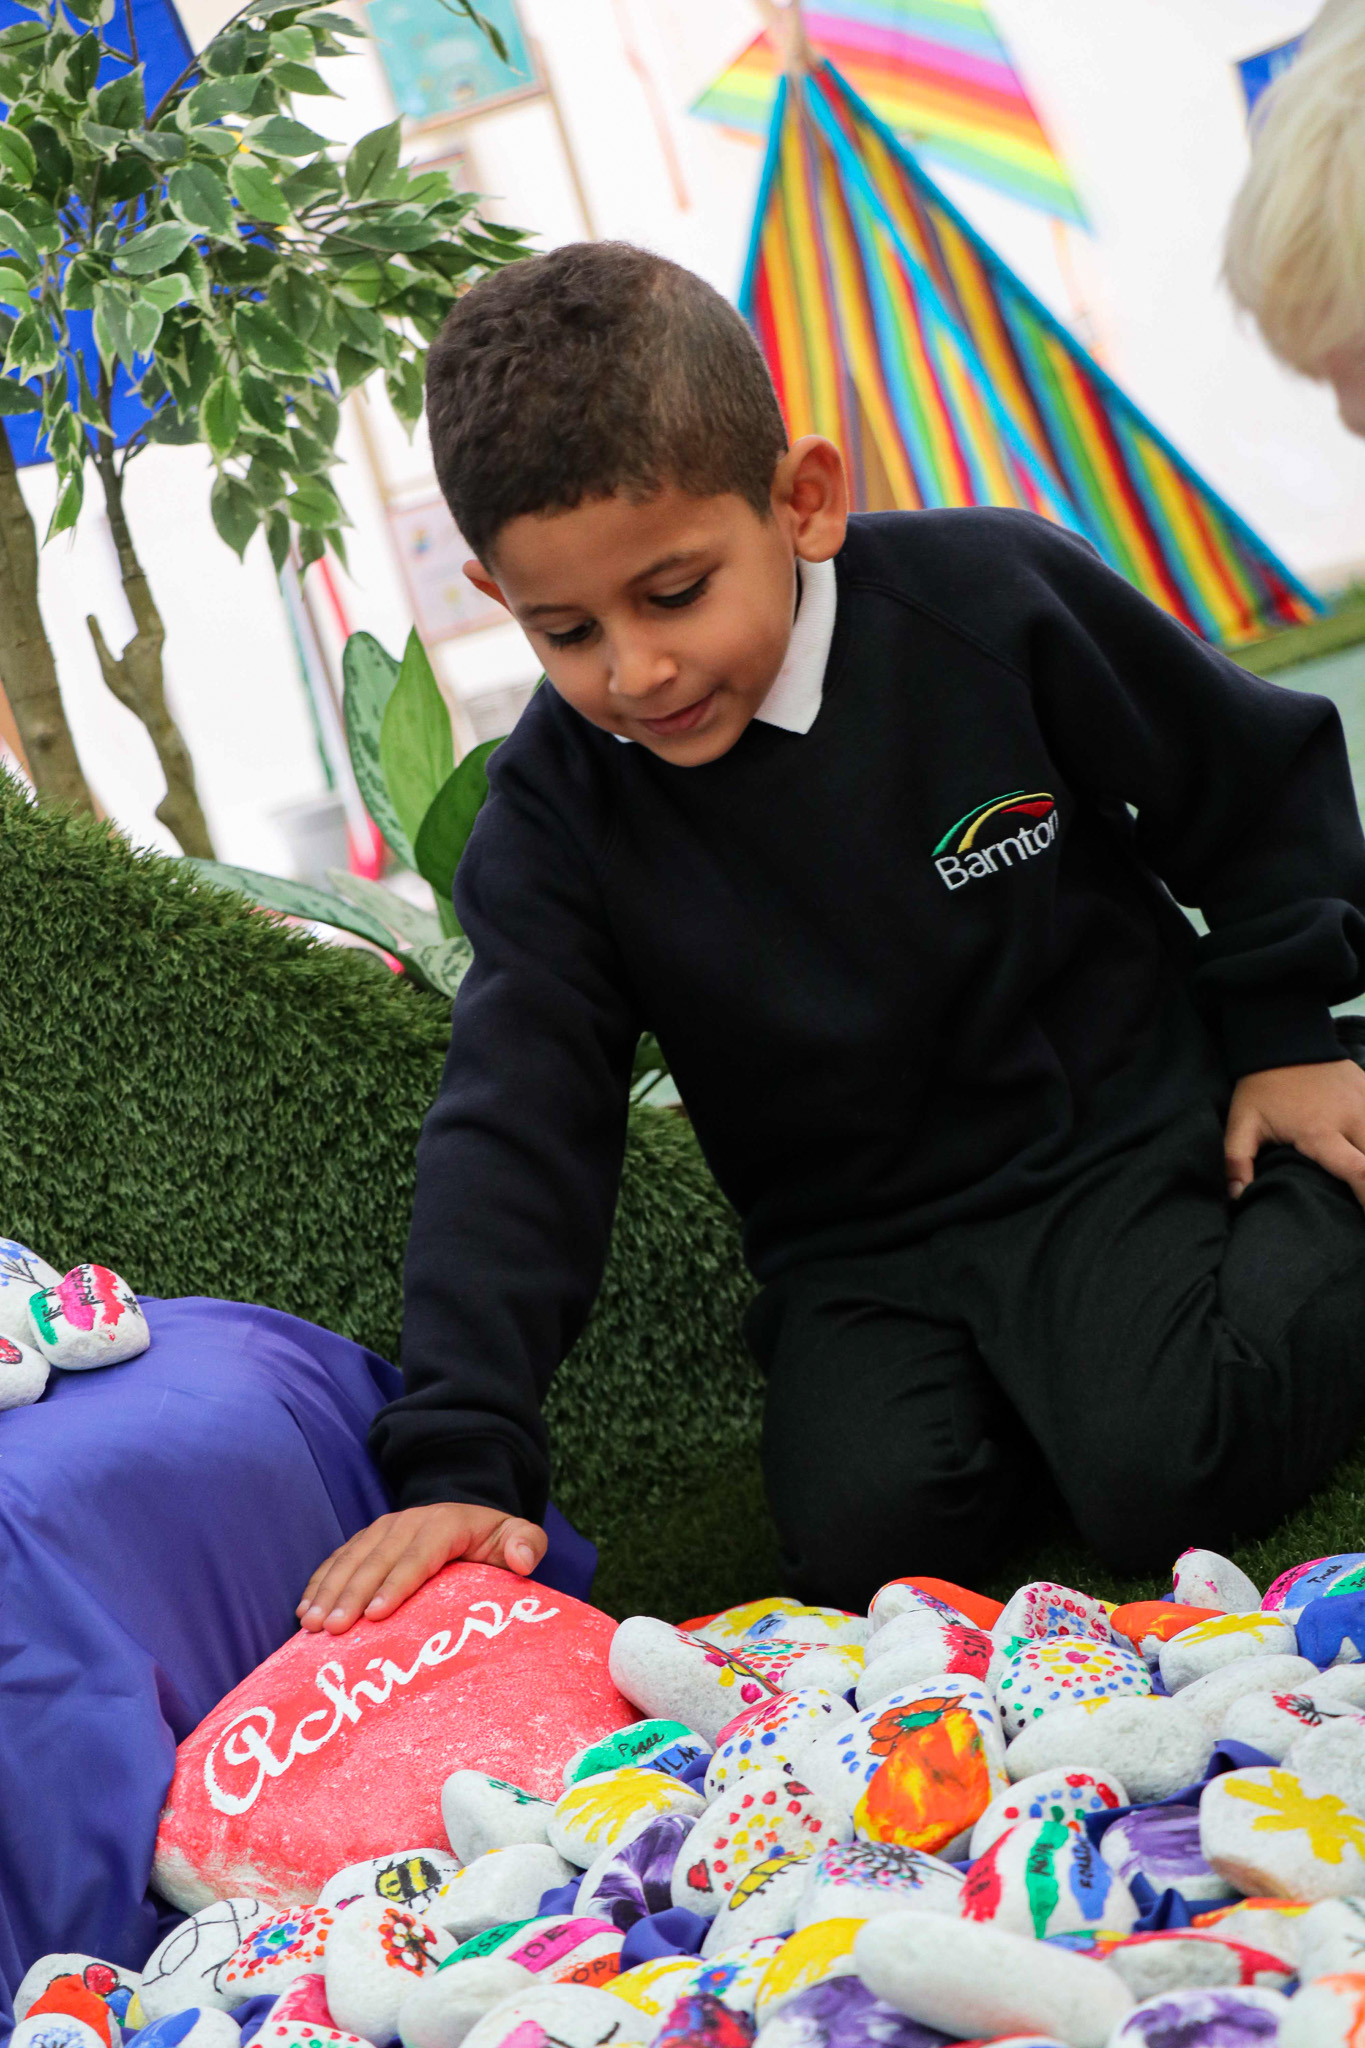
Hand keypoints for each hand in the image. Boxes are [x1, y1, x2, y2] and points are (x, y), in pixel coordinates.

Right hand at [296, 1502, 546, 1634]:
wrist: (466, 1512)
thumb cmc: (492, 1537)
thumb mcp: (516, 1534)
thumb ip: (527, 1543)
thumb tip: (522, 1559)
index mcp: (444, 1524)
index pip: (419, 1557)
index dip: (396, 1584)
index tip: (376, 1615)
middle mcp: (407, 1522)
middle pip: (377, 1560)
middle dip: (352, 1595)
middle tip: (333, 1630)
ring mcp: (382, 1529)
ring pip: (351, 1559)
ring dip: (328, 1591)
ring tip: (312, 1625)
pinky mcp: (366, 1539)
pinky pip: (337, 1559)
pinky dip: (319, 1583)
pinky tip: (304, 1610)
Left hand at [1225, 1057, 1364, 1205]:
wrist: (1283, 1038)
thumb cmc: (1262, 1086)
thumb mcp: (1242, 1123)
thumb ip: (1237, 1161)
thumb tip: (1238, 1196)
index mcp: (1322, 1133)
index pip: (1360, 1173)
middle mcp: (1352, 1120)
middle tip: (1364, 1202)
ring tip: (1363, 1181)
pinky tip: (1362, 1148)